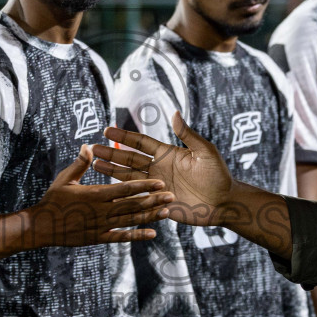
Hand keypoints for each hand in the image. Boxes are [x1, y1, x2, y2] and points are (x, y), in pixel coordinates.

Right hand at [28, 147, 172, 245]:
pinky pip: (121, 237)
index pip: (124, 189)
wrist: (42, 227)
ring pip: (130, 221)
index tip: (159, 182)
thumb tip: (89, 145)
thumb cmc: (53, 200)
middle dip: (153, 200)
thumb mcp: (65, 179)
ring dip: (149, 217)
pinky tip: (152, 234)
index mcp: (95, 194)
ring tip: (167, 212)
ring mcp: (100, 226)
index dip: (143, 186)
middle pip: (132, 205)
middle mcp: (101, 211)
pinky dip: (136, 235)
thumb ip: (80, 163)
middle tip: (172, 196)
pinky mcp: (98, 238)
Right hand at [95, 114, 234, 227]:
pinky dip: (122, 193)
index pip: (140, 143)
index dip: (124, 137)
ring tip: (94, 164)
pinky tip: (107, 189)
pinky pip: (136, 196)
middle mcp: (158, 168)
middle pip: (129, 159)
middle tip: (92, 148)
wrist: (224, 202)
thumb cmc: (218, 175)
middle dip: (111, 153)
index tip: (108, 130)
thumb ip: (188, 135)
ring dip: (111, 170)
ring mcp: (156, 185)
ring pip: (128, 177)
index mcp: (167, 154)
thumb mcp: (205, 152)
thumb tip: (174, 113)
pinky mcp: (157, 202)